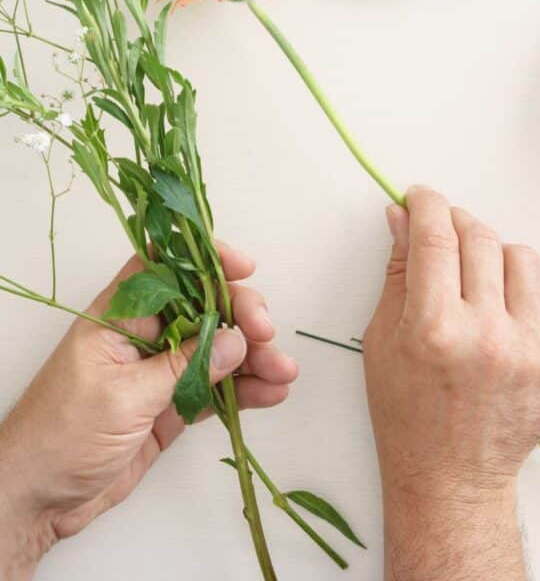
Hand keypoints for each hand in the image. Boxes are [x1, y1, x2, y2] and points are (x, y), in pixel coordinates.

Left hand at [0, 242, 297, 579]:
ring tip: (284, 370)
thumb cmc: (61, 436)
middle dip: (241, 314)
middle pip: (203, 307)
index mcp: (119, 316)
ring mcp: (158, 371)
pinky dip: (243, 389)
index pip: (166, 267)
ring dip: (252, 356)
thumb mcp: (124, 397)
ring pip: (216, 348)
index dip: (205, 259)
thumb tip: (236, 341)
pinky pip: (214, 387)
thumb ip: (183, 367)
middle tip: (266, 333)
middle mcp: (142, 336)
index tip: (244, 267)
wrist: (37, 498)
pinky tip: (271, 391)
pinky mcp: (169, 406)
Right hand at [363, 187, 539, 580]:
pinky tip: (499, 301)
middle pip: (479, 238)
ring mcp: (527, 349)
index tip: (419, 196)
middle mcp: (485, 334)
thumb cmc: (405, 413)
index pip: (436, 236)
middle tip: (442, 230)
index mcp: (433, 328)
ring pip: (520, 257)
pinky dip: (521, 286)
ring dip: (493, 250)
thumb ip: (398, 272)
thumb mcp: (382, 339)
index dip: (426, 203)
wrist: (451, 478)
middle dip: (456, 221)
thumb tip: (402, 217)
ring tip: (474, 270)